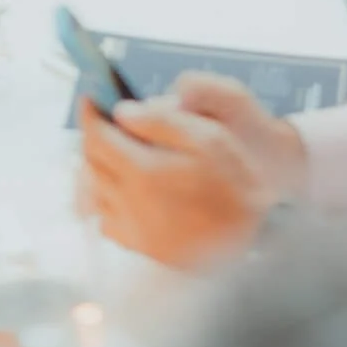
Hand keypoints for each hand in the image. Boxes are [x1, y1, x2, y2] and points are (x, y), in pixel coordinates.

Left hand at [80, 73, 303, 266]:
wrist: (255, 239)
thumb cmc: (236, 184)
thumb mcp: (208, 137)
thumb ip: (162, 121)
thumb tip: (123, 112)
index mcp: (142, 171)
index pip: (97, 137)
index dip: (90, 114)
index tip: (91, 98)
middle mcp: (128, 203)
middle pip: (91, 163)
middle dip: (94, 137)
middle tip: (105, 122)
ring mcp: (132, 229)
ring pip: (94, 192)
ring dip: (98, 168)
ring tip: (117, 153)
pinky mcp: (141, 248)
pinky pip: (107, 221)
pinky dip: (107, 201)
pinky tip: (127, 191)